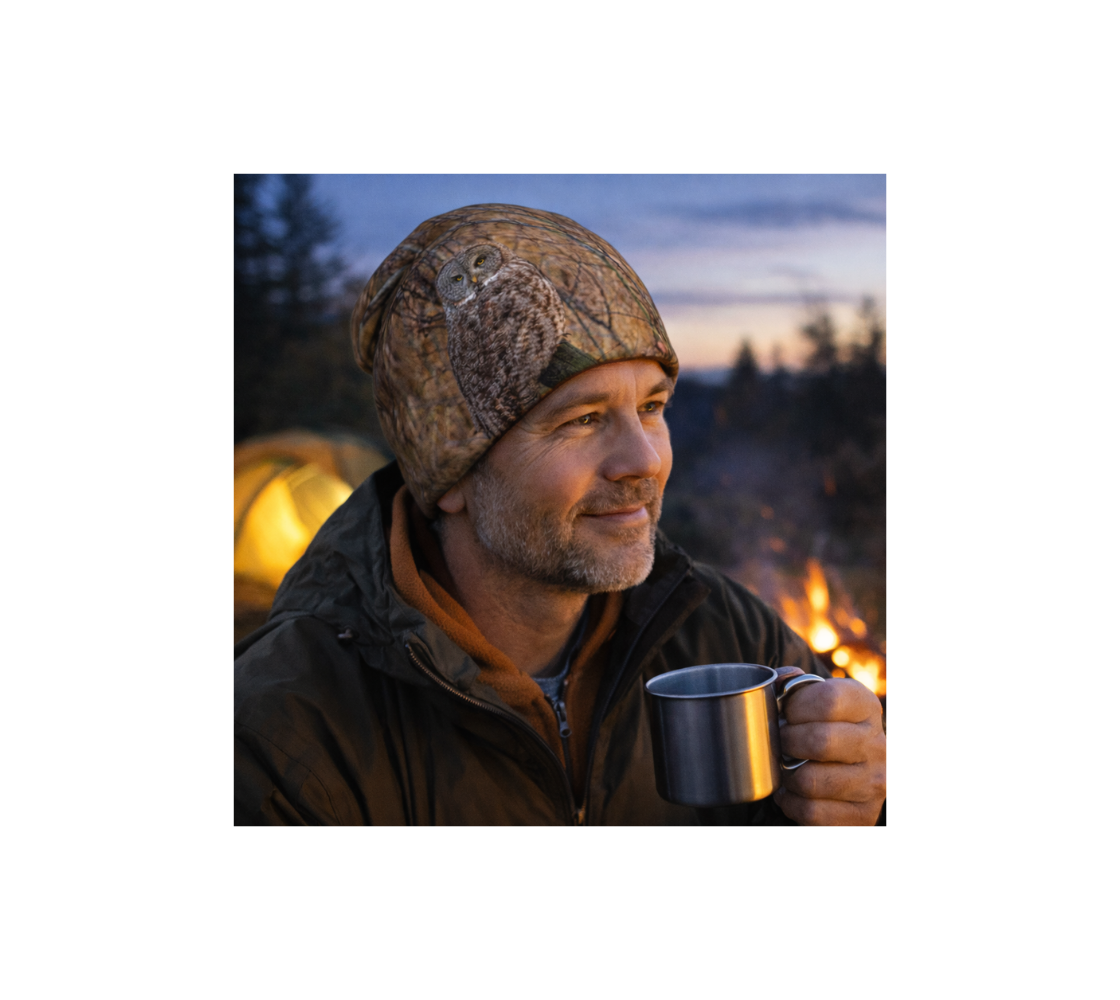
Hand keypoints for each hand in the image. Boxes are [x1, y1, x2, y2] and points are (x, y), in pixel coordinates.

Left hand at [772, 666, 886, 826]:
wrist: (856, 769)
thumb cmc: (825, 726)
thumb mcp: (818, 698)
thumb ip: (794, 685)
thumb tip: (777, 682)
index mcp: (865, 707)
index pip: (828, 700)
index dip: (795, 706)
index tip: (785, 712)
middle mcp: (876, 745)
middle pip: (819, 741)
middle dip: (786, 741)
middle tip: (780, 741)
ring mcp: (873, 783)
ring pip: (810, 780)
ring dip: (786, 775)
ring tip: (784, 767)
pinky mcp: (863, 815)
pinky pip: (811, 812)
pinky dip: (791, 803)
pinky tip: (791, 792)